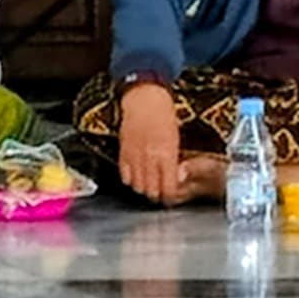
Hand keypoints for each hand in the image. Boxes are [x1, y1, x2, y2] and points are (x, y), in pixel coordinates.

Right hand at [116, 80, 188, 203]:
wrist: (144, 98)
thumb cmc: (164, 114)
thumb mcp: (175, 138)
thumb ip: (174, 159)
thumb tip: (175, 177)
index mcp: (166, 154)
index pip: (168, 186)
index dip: (169, 196)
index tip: (170, 199)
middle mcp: (149, 157)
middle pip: (151, 188)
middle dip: (155, 195)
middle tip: (158, 197)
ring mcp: (134, 155)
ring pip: (136, 184)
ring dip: (142, 189)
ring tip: (147, 190)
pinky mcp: (123, 151)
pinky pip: (124, 173)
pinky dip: (129, 179)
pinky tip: (133, 179)